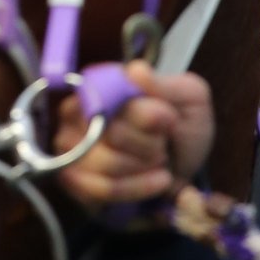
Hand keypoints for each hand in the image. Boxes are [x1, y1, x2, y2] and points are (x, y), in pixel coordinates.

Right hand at [58, 63, 215, 212]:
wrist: (183, 171)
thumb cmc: (181, 129)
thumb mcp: (189, 100)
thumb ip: (164, 85)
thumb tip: (137, 72)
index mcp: (100, 83)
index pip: (109, 96)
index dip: (143, 115)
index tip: (169, 119)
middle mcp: (76, 111)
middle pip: (110, 132)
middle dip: (149, 144)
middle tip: (163, 143)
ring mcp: (70, 147)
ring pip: (105, 162)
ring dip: (144, 166)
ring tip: (159, 161)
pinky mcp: (75, 180)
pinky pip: (101, 188)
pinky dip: (138, 187)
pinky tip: (157, 180)